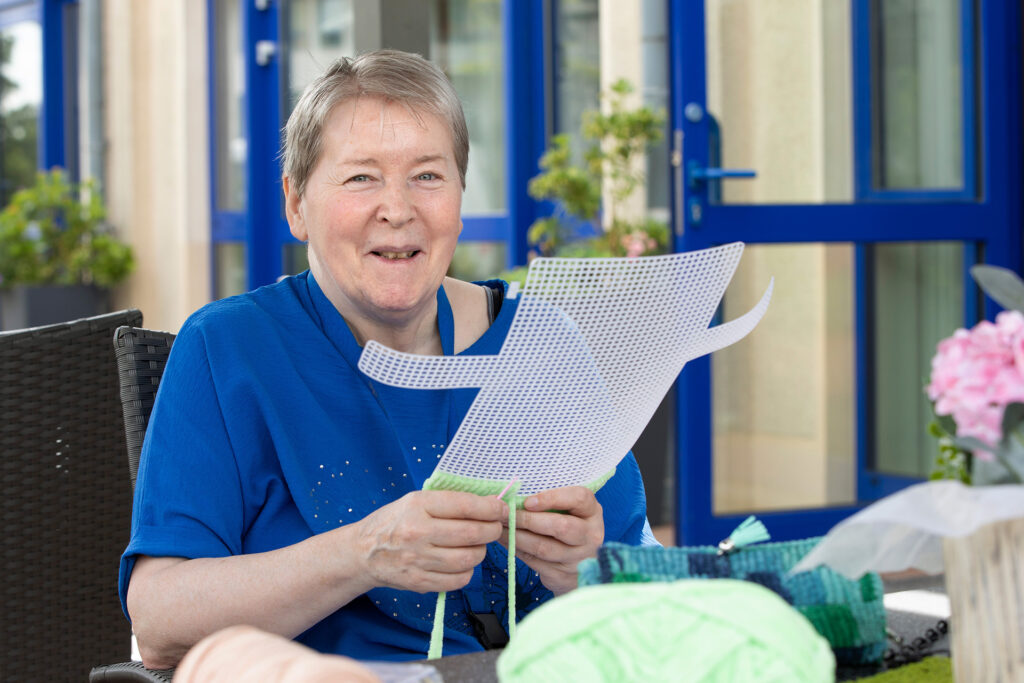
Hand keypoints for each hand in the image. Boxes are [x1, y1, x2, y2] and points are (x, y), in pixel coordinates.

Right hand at [353, 490, 506, 593]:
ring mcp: (417, 560)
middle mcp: (417, 532)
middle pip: (471, 533)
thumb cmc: (394, 521)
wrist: (362, 552)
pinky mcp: (419, 582)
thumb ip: (450, 502)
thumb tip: (490, 502)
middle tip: (494, 528)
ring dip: (480, 551)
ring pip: (468, 558)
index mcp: (418, 505)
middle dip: (491, 530)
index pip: (465, 505)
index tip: (502, 509)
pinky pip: (458, 580)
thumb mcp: (416, 500)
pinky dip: (467, 572)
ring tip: (476, 545)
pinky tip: (461, 563)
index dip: (491, 508)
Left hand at [504, 486, 603, 594]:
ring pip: (544, 547)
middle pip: (561, 527)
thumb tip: (514, 496)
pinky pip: (535, 561)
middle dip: (529, 519)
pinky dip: (516, 549)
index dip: (552, 498)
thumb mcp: (570, 511)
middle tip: (507, 514)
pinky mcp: (563, 576)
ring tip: (501, 526)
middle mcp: (591, 536)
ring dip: (517, 536)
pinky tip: (505, 540)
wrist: (580, 567)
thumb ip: (551, 502)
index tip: (528, 501)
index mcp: (593, 512)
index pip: (579, 499)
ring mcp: (578, 559)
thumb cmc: (570, 527)